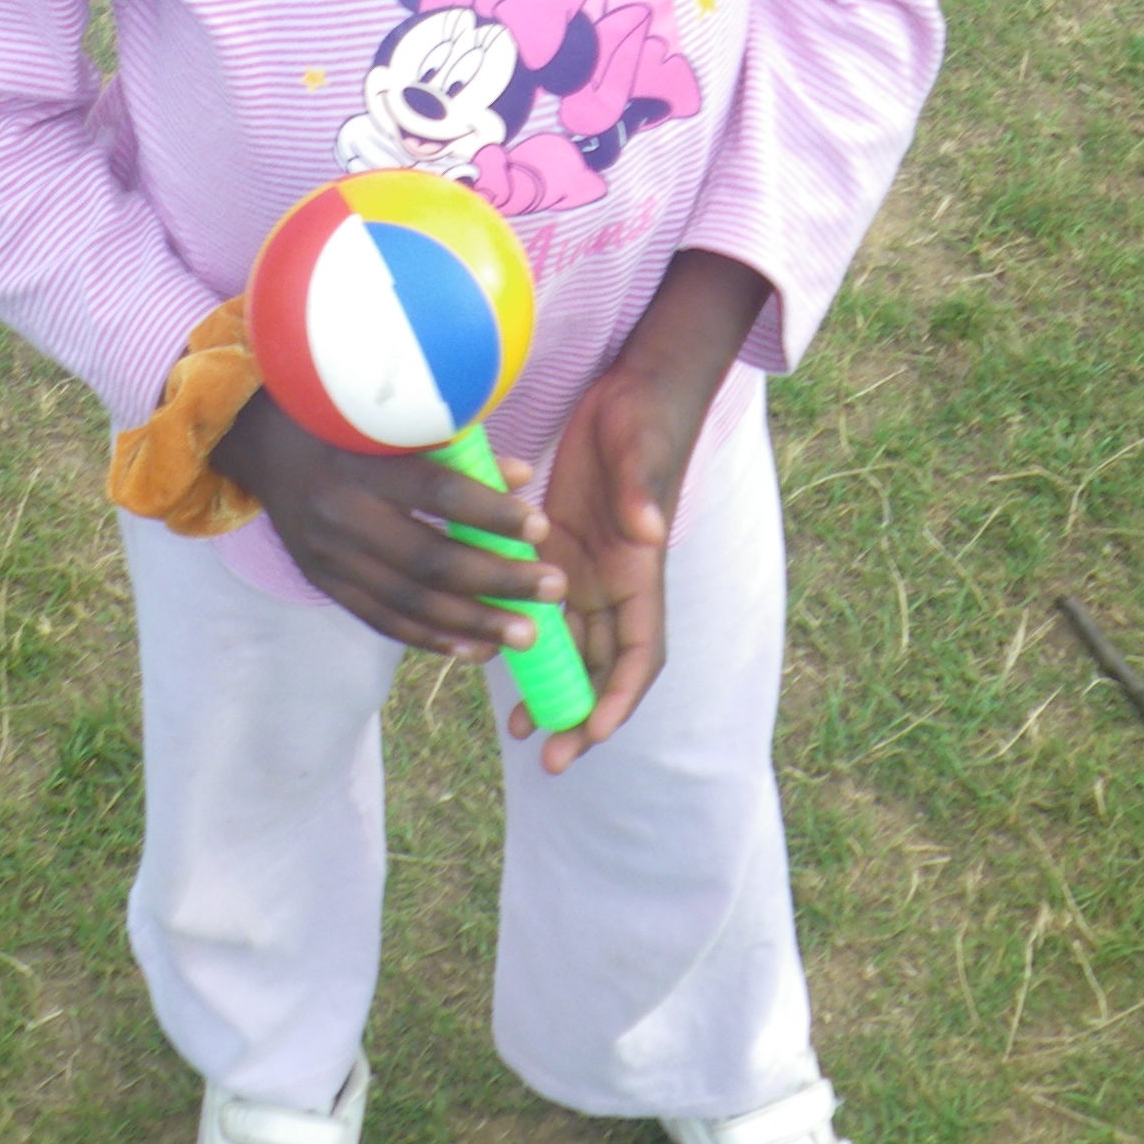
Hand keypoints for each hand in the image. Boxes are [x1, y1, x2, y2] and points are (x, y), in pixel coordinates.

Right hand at [214, 390, 564, 660]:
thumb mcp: (388, 417)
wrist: (256, 439)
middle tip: (554, 590)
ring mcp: (327, 555)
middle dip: (498, 580)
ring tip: (526, 633)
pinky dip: (430, 638)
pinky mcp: (323, 580)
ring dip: (474, 621)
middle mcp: (339, 513)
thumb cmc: (339, 416)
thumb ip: (453, 446)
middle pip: (429, 559)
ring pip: (409, 601)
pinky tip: (474, 649)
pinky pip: (381, 619)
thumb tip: (521, 476)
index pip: (435, 492)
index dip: (491, 513)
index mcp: (359, 461)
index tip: (540, 528)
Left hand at [514, 249, 767, 775]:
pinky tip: (495, 660)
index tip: (592, 732)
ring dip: (550, 687)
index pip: (640, 652)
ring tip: (518, 729)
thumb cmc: (645, 417)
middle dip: (580, 713)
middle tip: (548, 756)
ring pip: (570, 645)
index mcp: (642, 569)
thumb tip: (648, 531)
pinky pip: (542, 605)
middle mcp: (617, 580)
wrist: (632, 386)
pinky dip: (526, 637)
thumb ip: (643, 491)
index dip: (620, 697)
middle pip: (603, 664)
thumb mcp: (643, 450)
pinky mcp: (558, 547)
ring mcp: (587, 567)